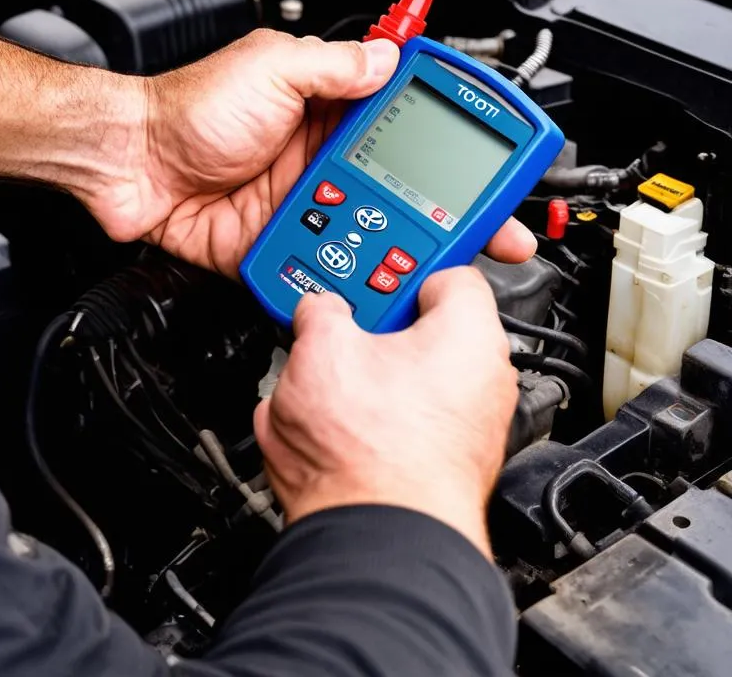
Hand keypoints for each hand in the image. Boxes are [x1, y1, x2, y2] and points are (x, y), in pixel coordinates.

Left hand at [88, 29, 535, 277]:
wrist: (127, 163)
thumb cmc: (185, 108)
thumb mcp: (269, 68)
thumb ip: (333, 68)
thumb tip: (389, 60)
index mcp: (325, 108)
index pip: (404, 120)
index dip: (450, 139)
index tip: (492, 159)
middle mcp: (319, 157)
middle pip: (401, 186)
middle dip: (449, 210)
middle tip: (495, 234)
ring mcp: (302, 203)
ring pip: (369, 229)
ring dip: (402, 247)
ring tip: (441, 264)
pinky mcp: (278, 244)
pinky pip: (322, 263)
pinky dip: (347, 276)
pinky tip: (376, 287)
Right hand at [254, 268, 517, 557]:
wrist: (370, 537)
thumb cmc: (369, 449)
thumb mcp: (320, 347)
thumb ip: (320, 308)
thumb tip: (316, 309)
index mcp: (468, 333)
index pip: (445, 270)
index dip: (400, 264)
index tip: (371, 266)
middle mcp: (483, 379)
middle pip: (422, 327)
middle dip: (374, 326)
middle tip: (335, 325)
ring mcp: (467, 428)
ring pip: (408, 377)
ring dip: (368, 374)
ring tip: (324, 378)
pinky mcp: (442, 465)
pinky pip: (404, 421)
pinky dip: (375, 416)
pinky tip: (335, 422)